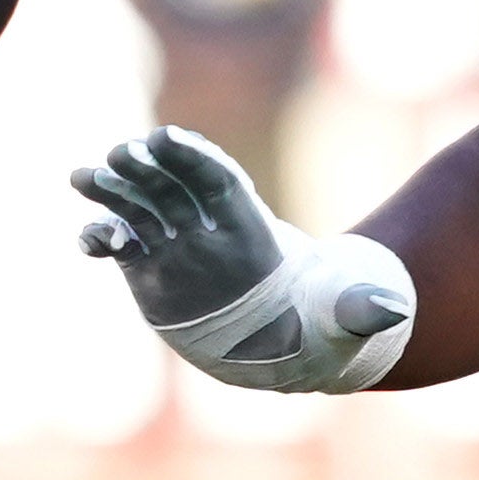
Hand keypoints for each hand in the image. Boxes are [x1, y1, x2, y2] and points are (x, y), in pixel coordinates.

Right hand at [71, 127, 416, 392]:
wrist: (289, 342)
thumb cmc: (321, 326)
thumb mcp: (346, 320)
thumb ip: (363, 309)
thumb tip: (398, 309)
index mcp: (256, 229)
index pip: (222, 181)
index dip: (196, 159)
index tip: (168, 137)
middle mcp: (212, 228)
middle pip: (175, 185)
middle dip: (147, 167)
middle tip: (120, 152)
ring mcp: (177, 244)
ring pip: (139, 207)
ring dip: (111, 190)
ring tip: (81, 176)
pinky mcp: (150, 268)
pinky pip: (121, 246)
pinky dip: (102, 239)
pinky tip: (88, 242)